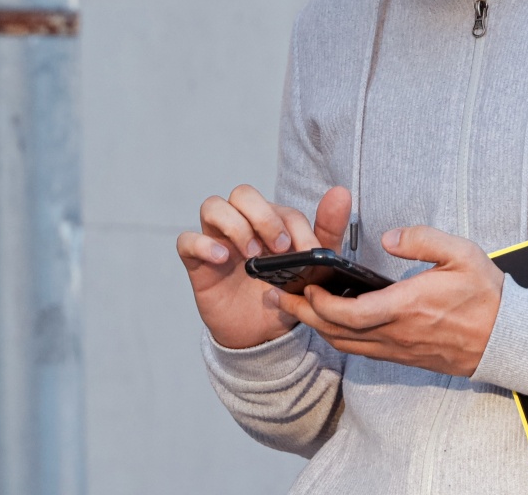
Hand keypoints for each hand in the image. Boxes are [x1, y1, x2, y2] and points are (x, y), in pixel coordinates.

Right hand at [176, 185, 352, 349]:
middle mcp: (242, 224)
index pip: (281, 209)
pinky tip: (222, 258)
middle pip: (243, 193)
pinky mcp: (198, 262)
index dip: (295, 227)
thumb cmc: (285, 294)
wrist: (260, 334)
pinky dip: (202, 243)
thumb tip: (341, 192)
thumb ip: (327, 233)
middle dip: (263, 217)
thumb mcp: (312, 268)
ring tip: (252, 256)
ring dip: (236, 226)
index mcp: (270, 223)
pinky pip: (186, 240)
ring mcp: (217, 240)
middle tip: (280, 249)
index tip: (306, 253)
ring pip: (212, 206)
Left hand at [270, 225, 503, 376]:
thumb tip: (388, 237)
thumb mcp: (462, 253)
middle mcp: (399, 334)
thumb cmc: (487, 295)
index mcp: (409, 307)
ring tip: (295, 306)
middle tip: (279, 296)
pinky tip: (328, 321)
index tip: (304, 287)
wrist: (510, 339)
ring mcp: (401, 349)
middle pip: (338, 333)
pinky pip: (362, 350)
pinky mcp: (405, 357)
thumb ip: (423, 239)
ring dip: (317, 327)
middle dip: (304, 315)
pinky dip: (339, 336)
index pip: (352, 314)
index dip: (322, 304)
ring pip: (347, 344)